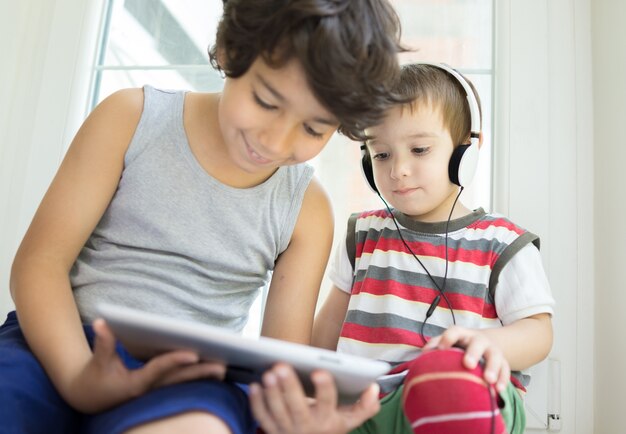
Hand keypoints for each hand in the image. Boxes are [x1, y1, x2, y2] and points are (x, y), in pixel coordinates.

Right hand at [63, 318, 226, 412]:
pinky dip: (197, 376)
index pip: (158, 370)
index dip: (174, 361)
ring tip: (226, 368)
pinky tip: (215, 371)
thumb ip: (103, 344)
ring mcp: (156, 391)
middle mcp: (150, 389)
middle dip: (200, 372)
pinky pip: (181, 382)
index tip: (192, 354)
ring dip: (204, 376)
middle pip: (178, 379)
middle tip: (222, 366)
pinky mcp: (160, 388)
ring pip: (183, 382)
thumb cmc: (94, 379)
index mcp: (135, 384)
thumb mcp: (96, 363)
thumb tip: (102, 322)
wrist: (91, 400)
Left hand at [249, 363, 379, 433]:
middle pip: (297, 407)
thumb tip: (373, 387)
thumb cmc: (330, 428)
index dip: (324, 388)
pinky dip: (257, 403)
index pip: (327, 403)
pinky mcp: (272, 431)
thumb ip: (365, 406)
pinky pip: (262, 417)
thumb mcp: (350, 420)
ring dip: (271, 393)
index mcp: (328, 421)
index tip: (319, 372)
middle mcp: (308, 428)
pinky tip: (254, 385)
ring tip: (268, 373)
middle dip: (289, 387)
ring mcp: (287, 431)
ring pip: (277, 412)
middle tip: (281, 366)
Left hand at [423, 326, 509, 391]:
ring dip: (492, 368)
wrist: (486, 342)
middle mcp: (479, 340)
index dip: (448, 338)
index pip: (455, 331)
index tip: (441, 349)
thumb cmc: (460, 345)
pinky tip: (498, 390)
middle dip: (473, 353)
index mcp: (463, 334)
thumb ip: (434, 346)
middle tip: (468, 364)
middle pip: (477, 343)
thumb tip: (422, 356)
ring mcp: (492, 350)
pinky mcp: (503, 361)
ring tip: (488, 380)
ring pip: (495, 356)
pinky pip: (506, 369)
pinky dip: (503, 379)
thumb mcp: (448, 341)